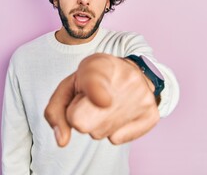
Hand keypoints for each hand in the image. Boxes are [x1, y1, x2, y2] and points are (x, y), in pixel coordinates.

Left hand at [44, 53, 159, 146]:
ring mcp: (141, 97)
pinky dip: (113, 130)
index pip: (95, 82)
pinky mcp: (151, 114)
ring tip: (106, 104)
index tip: (103, 101)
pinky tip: (119, 112)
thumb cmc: (92, 81)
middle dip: (80, 117)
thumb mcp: (69, 86)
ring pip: (98, 133)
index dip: (97, 92)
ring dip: (96, 124)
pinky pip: (116, 139)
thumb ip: (55, 111)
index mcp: (99, 65)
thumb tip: (62, 140)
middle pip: (83, 123)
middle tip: (91, 102)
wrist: (131, 72)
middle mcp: (126, 78)